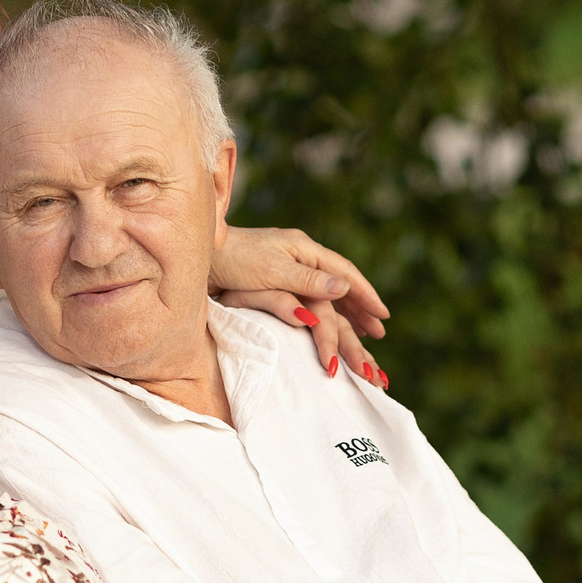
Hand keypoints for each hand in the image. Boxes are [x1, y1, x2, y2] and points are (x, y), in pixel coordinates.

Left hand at [211, 227, 390, 381]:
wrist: (199, 256)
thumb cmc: (232, 260)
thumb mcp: (272, 271)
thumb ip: (308, 281)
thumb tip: (346, 287)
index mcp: (304, 249)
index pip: (344, 273)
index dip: (365, 295)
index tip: (383, 316)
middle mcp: (300, 256)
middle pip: (339, 286)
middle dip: (361, 310)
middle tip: (379, 333)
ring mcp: (288, 267)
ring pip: (326, 293)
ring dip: (346, 313)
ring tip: (363, 332)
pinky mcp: (274, 280)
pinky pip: (310, 298)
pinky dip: (325, 312)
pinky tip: (328, 321)